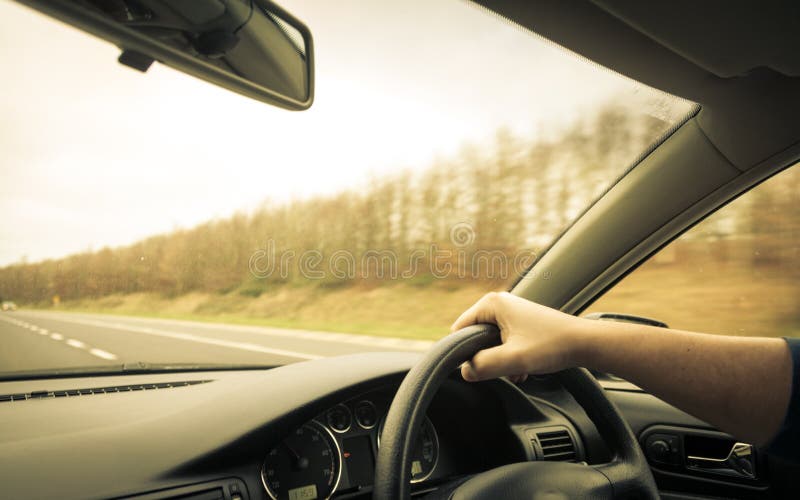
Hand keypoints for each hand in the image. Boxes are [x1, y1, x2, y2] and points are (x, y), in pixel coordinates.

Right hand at [451, 292, 586, 381]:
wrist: (585, 343)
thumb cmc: (553, 345)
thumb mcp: (513, 360)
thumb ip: (483, 366)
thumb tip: (465, 371)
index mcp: (492, 303)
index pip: (459, 330)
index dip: (464, 352)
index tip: (481, 367)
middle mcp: (499, 303)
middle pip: (474, 338)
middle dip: (486, 358)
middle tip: (505, 367)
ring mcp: (511, 312)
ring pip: (490, 344)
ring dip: (499, 361)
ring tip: (517, 369)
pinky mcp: (520, 323)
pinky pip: (503, 343)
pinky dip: (510, 358)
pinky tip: (523, 369)